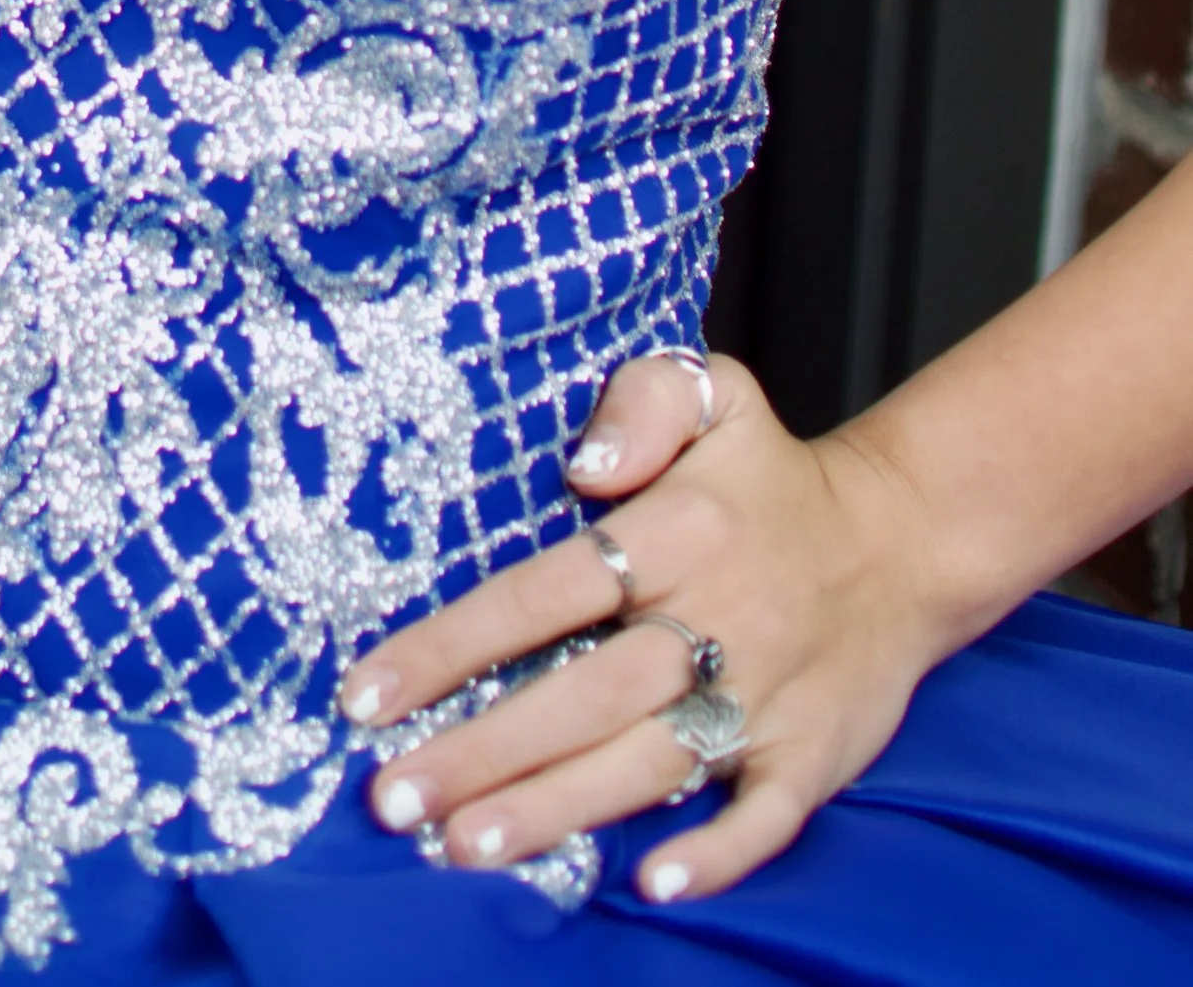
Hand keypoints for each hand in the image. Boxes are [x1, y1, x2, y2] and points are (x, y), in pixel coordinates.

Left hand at [335, 353, 944, 905]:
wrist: (908, 540)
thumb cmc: (776, 475)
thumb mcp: (715, 394)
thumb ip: (641, 405)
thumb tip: (583, 468)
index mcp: (678, 534)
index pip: (542, 594)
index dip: (452, 645)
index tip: (369, 692)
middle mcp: (716, 620)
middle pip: (581, 695)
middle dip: (482, 750)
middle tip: (394, 798)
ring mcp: (768, 697)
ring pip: (649, 763)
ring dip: (557, 808)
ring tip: (466, 845)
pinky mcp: (814, 756)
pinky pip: (764, 816)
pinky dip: (715, 852)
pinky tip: (650, 883)